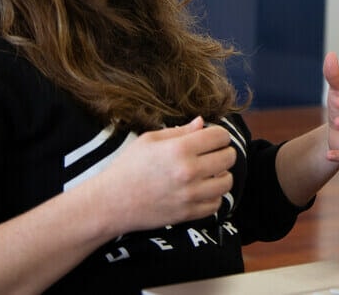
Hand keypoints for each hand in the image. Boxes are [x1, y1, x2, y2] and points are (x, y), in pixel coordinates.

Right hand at [98, 117, 235, 233]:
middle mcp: (189, 171)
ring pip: (227, 181)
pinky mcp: (188, 214)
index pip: (220, 136)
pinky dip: (213, 196)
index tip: (212, 138)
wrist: (109, 204)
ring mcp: (190, 195)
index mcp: (179, 149)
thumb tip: (202, 123)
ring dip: (221, 175)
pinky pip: (216, 203)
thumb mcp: (149, 141)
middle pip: (229, 157)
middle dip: (223, 152)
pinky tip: (201, 190)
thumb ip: (180, 131)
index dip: (219, 134)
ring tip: (208, 173)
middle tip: (211, 154)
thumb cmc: (127, 168)